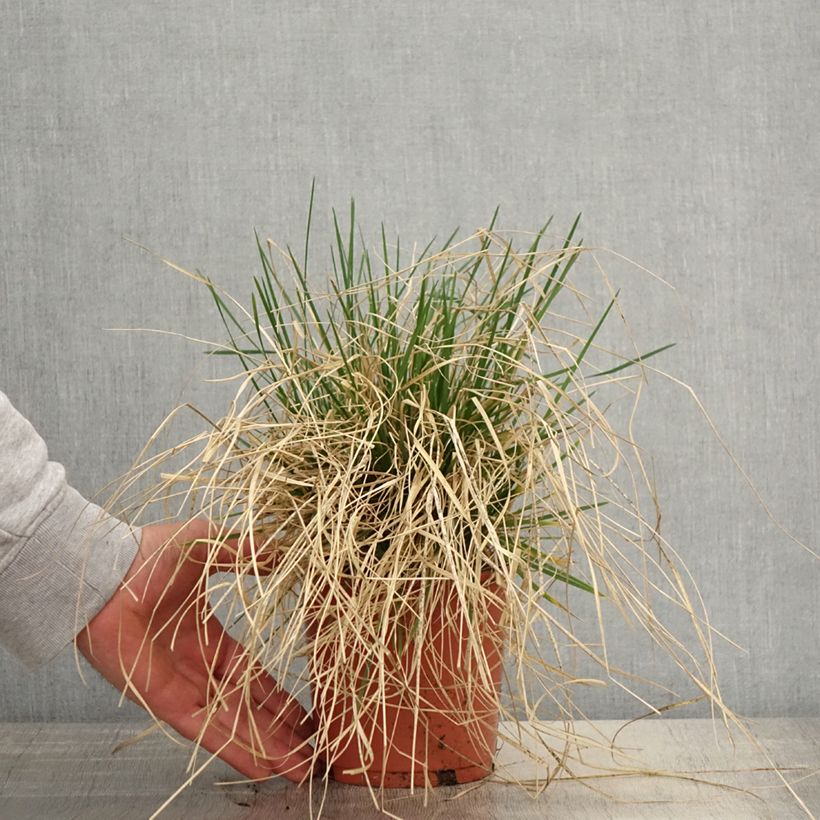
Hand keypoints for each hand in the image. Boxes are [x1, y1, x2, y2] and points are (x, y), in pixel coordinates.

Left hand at [76, 519, 318, 782]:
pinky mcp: (164, 700)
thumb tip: (280, 552)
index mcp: (205, 634)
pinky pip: (206, 729)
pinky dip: (236, 748)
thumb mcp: (207, 544)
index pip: (251, 674)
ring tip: (301, 769)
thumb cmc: (147, 555)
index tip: (304, 712)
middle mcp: (195, 667)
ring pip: (234, 724)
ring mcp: (181, 686)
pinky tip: (263, 766)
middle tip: (312, 750)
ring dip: (268, 747)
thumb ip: (244, 552)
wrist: (104, 571)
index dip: (278, 694)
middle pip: (248, 707)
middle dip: (280, 729)